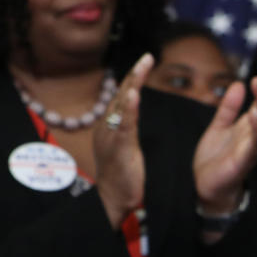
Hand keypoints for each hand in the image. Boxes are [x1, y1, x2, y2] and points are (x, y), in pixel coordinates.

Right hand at [93, 53, 153, 227]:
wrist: (113, 199)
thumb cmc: (123, 175)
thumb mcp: (127, 145)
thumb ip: (129, 125)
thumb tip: (135, 106)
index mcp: (112, 124)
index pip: (124, 96)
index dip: (134, 77)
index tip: (146, 60)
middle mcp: (108, 126)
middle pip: (122, 94)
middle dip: (134, 74)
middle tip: (148, 57)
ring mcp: (112, 136)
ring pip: (122, 105)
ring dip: (133, 84)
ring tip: (143, 66)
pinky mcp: (119, 148)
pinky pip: (124, 125)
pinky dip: (130, 109)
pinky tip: (135, 94)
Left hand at [193, 57, 256, 212]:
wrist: (205, 187)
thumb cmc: (215, 159)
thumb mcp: (218, 126)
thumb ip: (228, 107)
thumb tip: (238, 84)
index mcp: (251, 125)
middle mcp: (256, 135)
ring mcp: (252, 148)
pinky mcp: (243, 162)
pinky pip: (253, 145)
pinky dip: (256, 131)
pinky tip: (256, 115)